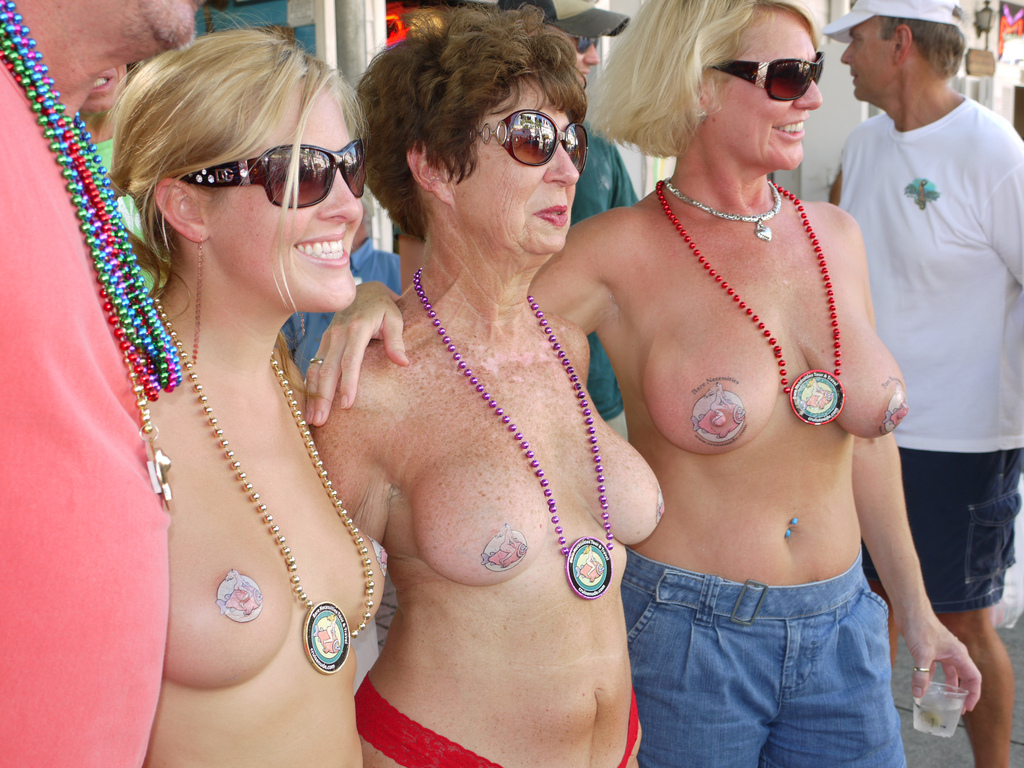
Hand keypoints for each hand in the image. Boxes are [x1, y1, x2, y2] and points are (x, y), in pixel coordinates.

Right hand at [304, 281, 407, 425]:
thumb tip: (403, 362)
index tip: (347, 405)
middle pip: (328, 369)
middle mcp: (337, 333)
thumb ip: (396, 340)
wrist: (364, 289)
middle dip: (323, 396)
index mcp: (356, 328)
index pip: (350, 360)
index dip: (348, 383)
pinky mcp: (323, 342)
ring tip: (312, 419)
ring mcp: (327, 337)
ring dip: (313, 395)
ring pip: (316, 369)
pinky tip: (308, 403)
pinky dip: (310, 385)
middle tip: (320, 421)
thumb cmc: (383, 307)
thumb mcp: (395, 318)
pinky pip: (314, 365)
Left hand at [904, 615, 981, 711]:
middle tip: (958, 708)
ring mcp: (943, 651)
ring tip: (945, 700)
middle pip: (964, 677)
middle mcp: (955, 653)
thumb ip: (921, 675)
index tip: (968, 707)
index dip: (973, 694)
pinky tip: (925, 685)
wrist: (910, 610)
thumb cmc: (921, 627)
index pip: (974, 678)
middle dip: (963, 692)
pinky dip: (932, 677)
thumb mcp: (922, 654)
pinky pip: (936, 667)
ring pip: (950, 673)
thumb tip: (918, 695)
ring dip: (948, 686)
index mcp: (959, 655)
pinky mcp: (931, 649)